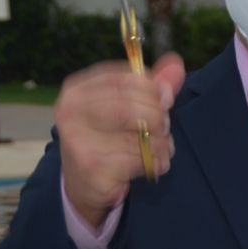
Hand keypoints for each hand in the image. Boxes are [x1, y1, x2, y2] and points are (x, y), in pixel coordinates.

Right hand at [55, 56, 185, 226]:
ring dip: (162, 145)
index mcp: (78, 89)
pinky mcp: (91, 166)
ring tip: (160, 149)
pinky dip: (157, 162)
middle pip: (132, 106)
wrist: (84, 184)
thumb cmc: (108, 139)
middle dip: (159, 118)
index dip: (153, 88)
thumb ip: (151, 87)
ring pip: (140, 135)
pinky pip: (140, 159)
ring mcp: (78, 139)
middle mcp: (71, 111)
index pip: (124, 78)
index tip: (167, 98)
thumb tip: (176, 64)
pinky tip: (153, 165)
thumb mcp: (127, 108)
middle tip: (165, 129)